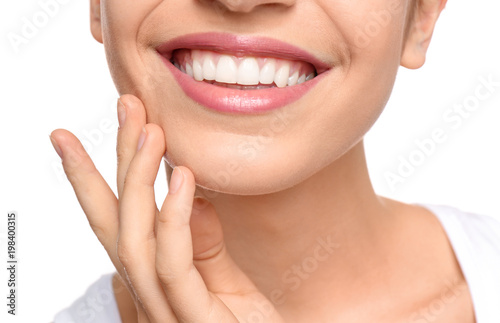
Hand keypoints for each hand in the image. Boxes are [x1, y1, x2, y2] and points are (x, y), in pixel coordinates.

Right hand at [50, 95, 283, 322]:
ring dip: (138, 179)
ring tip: (151, 130)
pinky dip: (174, 217)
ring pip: (135, 238)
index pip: (116, 222)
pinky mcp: (193, 320)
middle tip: (125, 106)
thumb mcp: (225, 279)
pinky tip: (181, 177)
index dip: (90, 180)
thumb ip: (204, 244)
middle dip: (114, 162)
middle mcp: (150, 292)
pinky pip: (175, 264)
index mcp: (156, 278)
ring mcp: (166, 309)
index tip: (70, 137)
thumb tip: (187, 194)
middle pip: (118, 221)